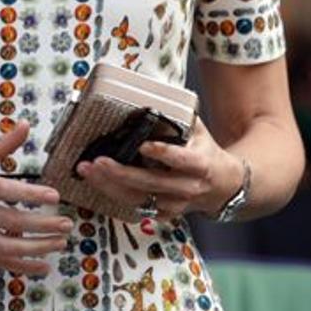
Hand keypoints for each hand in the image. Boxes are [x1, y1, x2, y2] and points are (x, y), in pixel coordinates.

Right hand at [0, 121, 72, 273]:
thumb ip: (1, 145)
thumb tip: (26, 126)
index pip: (2, 189)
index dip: (29, 193)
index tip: (54, 196)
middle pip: (8, 221)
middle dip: (41, 225)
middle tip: (66, 224)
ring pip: (4, 246)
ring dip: (35, 248)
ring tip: (59, 244)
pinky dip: (19, 266)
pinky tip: (41, 265)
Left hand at [76, 118, 243, 221]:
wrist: (223, 187)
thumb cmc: (206, 153)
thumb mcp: (198, 131)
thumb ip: (178, 117)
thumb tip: (151, 97)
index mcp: (200, 165)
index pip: (183, 160)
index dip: (164, 154)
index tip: (145, 146)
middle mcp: (187, 188)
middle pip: (152, 183)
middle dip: (122, 173)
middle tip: (99, 160)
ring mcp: (174, 204)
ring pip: (138, 198)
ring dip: (109, 185)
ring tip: (87, 170)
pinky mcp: (163, 213)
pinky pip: (135, 206)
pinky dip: (113, 194)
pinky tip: (96, 181)